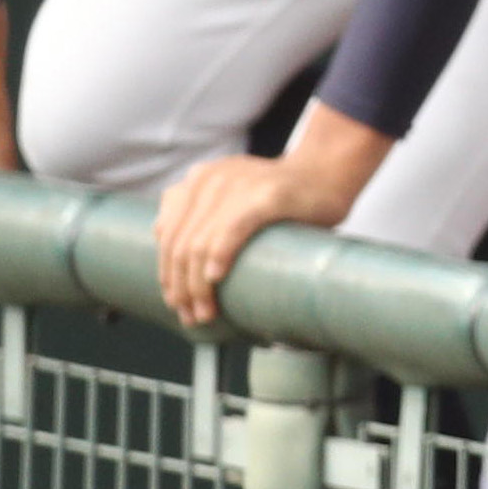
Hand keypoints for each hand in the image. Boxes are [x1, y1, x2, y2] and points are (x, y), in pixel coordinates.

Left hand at [152, 107, 386, 328]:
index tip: (177, 304)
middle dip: (182, 287)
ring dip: (198, 285)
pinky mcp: (266, 196)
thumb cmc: (283, 195)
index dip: (167, 274)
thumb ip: (199, 209)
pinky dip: (219, 257)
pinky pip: (231, 230)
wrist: (329, 173)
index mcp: (198, 180)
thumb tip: (159, 233)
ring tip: (206, 311)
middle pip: (181, 243)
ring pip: (201, 244)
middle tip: (191, 316)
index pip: (168, 235)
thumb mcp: (231, 194)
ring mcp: (237, 185)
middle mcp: (210, 179)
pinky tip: (215, 278)